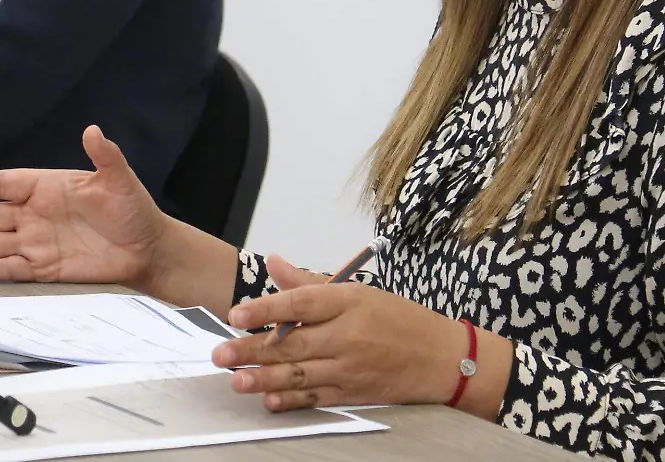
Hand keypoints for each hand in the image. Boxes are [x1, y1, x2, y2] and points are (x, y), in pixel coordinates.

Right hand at [0, 126, 170, 289]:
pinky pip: (9, 267)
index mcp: (46, 187)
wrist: (148, 250)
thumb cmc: (134, 210)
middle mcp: (34, 214)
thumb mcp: (120, 180)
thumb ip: (105, 157)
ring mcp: (36, 242)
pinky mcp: (44, 268)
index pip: (2, 184)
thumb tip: (93, 131)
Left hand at [211, 256, 509, 416]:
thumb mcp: (359, 291)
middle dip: (252, 349)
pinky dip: (292, 401)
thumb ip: (311, 282)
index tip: (236, 314)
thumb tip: (273, 263)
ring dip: (264, 378)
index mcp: (348, 303)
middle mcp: (347, 336)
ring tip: (236, 380)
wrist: (444, 358)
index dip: (265, 309)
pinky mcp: (355, 393)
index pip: (300, 304)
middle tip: (220, 353)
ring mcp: (350, 368)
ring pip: (300, 374)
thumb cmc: (400, 319)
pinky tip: (270, 400)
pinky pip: (317, 398)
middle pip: (292, 342)